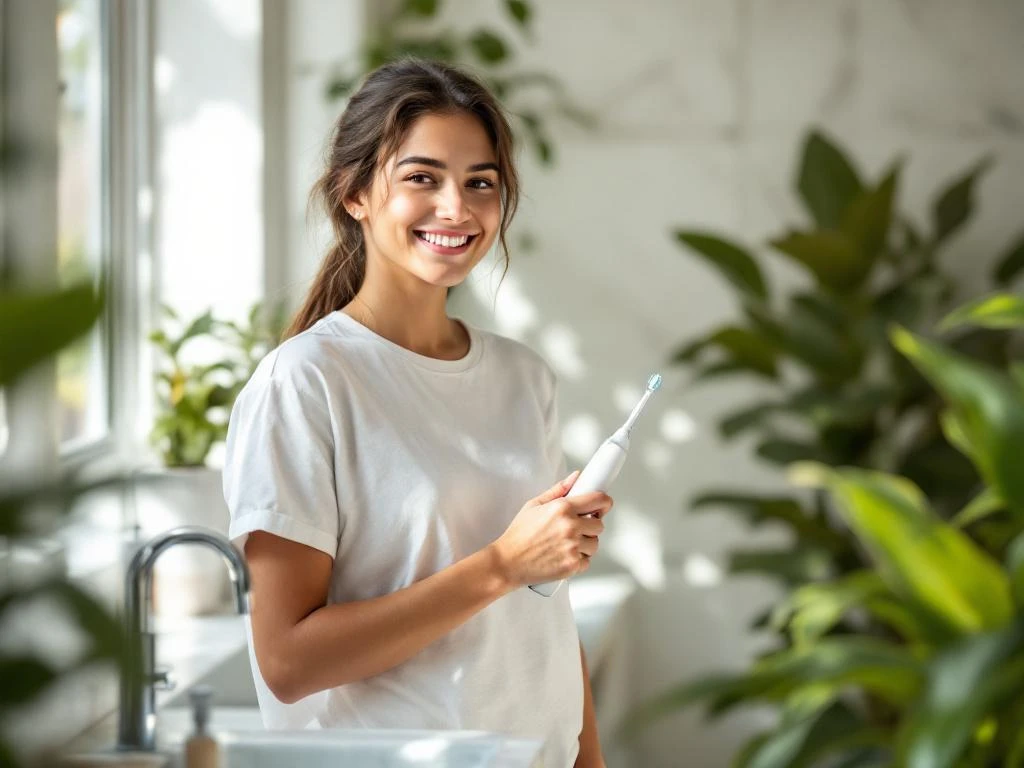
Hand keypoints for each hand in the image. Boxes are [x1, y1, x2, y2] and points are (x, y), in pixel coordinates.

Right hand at [490, 470, 613, 588]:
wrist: (507, 562)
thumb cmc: (518, 535)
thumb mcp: (534, 505)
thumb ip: (558, 490)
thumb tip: (576, 477)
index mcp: (563, 508)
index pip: (599, 500)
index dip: (604, 503)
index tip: (602, 506)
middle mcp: (570, 527)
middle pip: (599, 525)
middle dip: (590, 526)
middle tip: (575, 528)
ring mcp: (573, 547)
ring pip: (594, 544)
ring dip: (585, 544)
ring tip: (566, 544)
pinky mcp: (572, 565)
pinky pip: (587, 561)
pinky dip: (578, 560)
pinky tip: (563, 555)